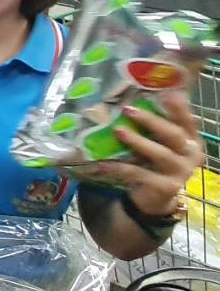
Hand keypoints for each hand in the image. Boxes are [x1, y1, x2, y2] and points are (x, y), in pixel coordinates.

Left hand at [97, 91, 202, 217]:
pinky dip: (118, 167)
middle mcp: (190, 154)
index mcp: (191, 139)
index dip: (180, 109)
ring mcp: (180, 172)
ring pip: (160, 154)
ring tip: (118, 131)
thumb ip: (151, 125)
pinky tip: (101, 163)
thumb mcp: (155, 142)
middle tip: (128, 110)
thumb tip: (130, 99)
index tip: (168, 94)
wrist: (154, 197)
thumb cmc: (153, 162)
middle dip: (151, 121)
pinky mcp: (166, 187)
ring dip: (138, 141)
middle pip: (173, 135)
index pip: (187, 121)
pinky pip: (139, 173)